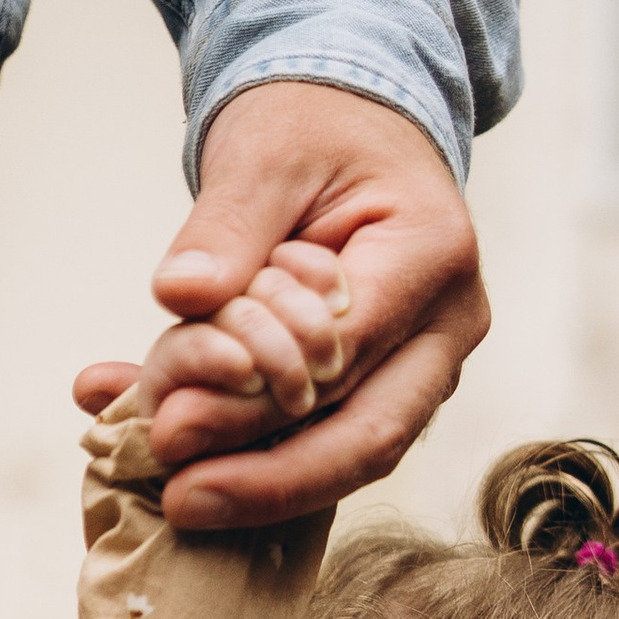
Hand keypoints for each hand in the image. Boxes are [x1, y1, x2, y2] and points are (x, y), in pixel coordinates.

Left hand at [71, 81, 488, 530]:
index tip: (172, 427)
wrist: (352, 118)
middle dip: (271, 480)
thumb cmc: (318, 122)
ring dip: (260, 480)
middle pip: (368, 437)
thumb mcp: (266, 150)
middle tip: (181, 499)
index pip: (346, 356)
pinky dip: (252, 451)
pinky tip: (176, 450)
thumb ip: (227, 225)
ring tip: (175, 491)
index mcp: (433, 257)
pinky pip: (325, 439)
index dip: (260, 404)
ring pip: (352, 455)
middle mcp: (446, 330)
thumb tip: (180, 295)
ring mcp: (425, 370)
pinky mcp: (386, 390)